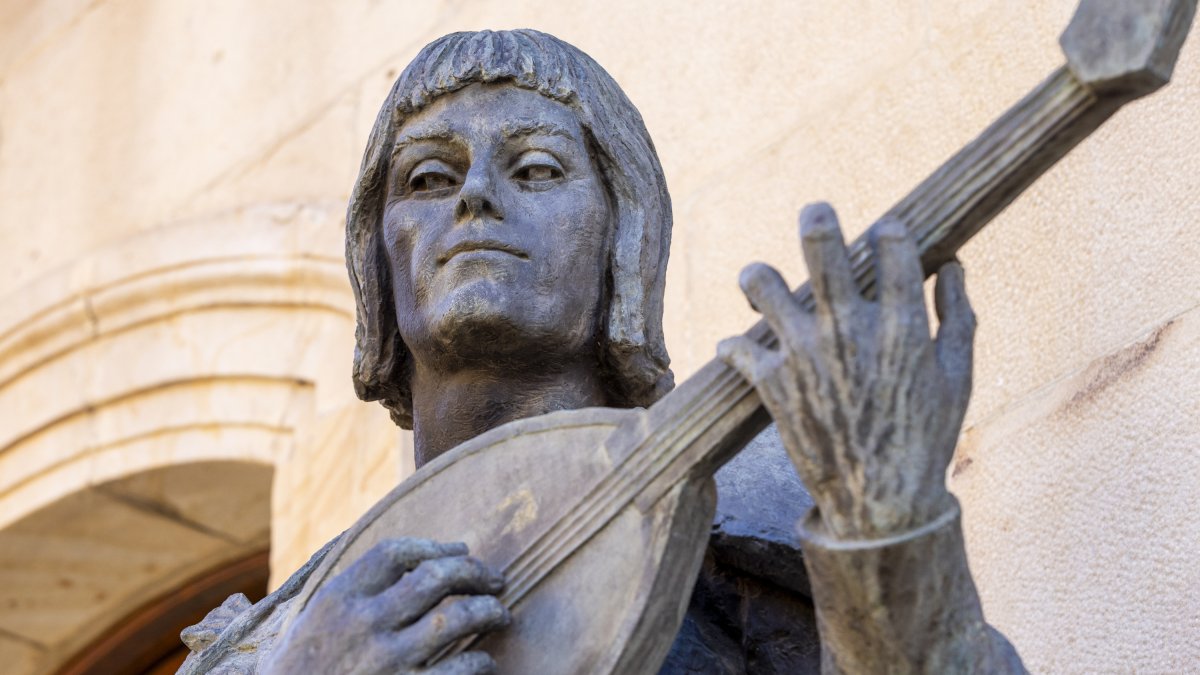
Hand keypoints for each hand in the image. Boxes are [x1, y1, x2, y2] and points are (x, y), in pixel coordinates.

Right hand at [263, 538, 509, 674]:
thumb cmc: (301, 668)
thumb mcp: (313, 618)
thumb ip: (356, 589)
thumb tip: (413, 559)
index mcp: (339, 597)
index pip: (395, 552)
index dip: (435, 546)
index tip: (460, 550)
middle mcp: (363, 623)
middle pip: (434, 578)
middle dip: (474, 573)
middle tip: (495, 579)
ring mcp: (384, 661)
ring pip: (454, 619)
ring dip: (487, 611)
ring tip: (500, 613)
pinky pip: (455, 673)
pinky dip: (478, 663)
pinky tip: (484, 661)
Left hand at [718, 203, 974, 540]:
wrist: (880, 502)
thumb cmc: (926, 438)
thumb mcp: (958, 377)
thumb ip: (959, 317)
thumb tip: (953, 265)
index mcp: (900, 323)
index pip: (891, 245)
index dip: (888, 232)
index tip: (884, 237)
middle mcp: (848, 330)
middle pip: (821, 246)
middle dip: (817, 219)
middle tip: (816, 214)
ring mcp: (806, 354)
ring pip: (762, 285)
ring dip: (757, 278)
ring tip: (760, 282)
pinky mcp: (773, 385)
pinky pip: (737, 349)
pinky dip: (734, 348)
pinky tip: (742, 350)